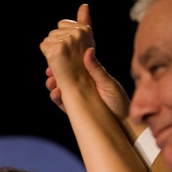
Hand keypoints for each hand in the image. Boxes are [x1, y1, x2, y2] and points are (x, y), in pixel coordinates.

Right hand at [42, 4, 129, 118]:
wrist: (123, 122)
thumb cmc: (119, 100)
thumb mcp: (108, 82)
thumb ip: (96, 68)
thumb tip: (88, 50)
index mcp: (87, 76)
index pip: (72, 65)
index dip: (63, 59)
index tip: (57, 53)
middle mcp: (80, 86)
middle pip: (61, 76)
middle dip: (52, 71)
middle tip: (49, 69)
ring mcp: (76, 98)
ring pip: (58, 89)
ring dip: (51, 84)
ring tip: (51, 80)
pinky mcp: (74, 110)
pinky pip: (61, 103)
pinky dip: (56, 97)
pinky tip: (57, 92)